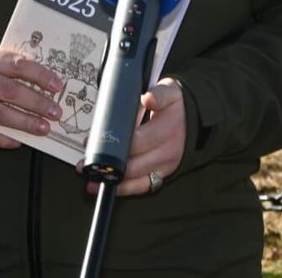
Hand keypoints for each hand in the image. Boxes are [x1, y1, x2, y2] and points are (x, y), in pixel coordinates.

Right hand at [0, 44, 64, 148]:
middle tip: (54, 112)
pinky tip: (18, 140)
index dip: (40, 76)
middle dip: (36, 103)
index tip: (57, 86)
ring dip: (24, 122)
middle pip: (9, 91)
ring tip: (43, 128)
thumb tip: (46, 83)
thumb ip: (13, 66)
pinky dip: (3, 138)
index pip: (17, 65)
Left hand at [79, 78, 187, 196]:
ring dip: (112, 180)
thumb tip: (149, 98)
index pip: (138, 142)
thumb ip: (159, 94)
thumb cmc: (177, 107)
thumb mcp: (170, 92)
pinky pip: (142, 187)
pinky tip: (108, 186)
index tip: (99, 142)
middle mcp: (167, 152)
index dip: (116, 144)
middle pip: (133, 164)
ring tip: (92, 176)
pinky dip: (124, 189)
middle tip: (88, 160)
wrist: (194, 120)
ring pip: (136, 179)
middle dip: (108, 164)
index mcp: (167, 130)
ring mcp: (164, 166)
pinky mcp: (162, 175)